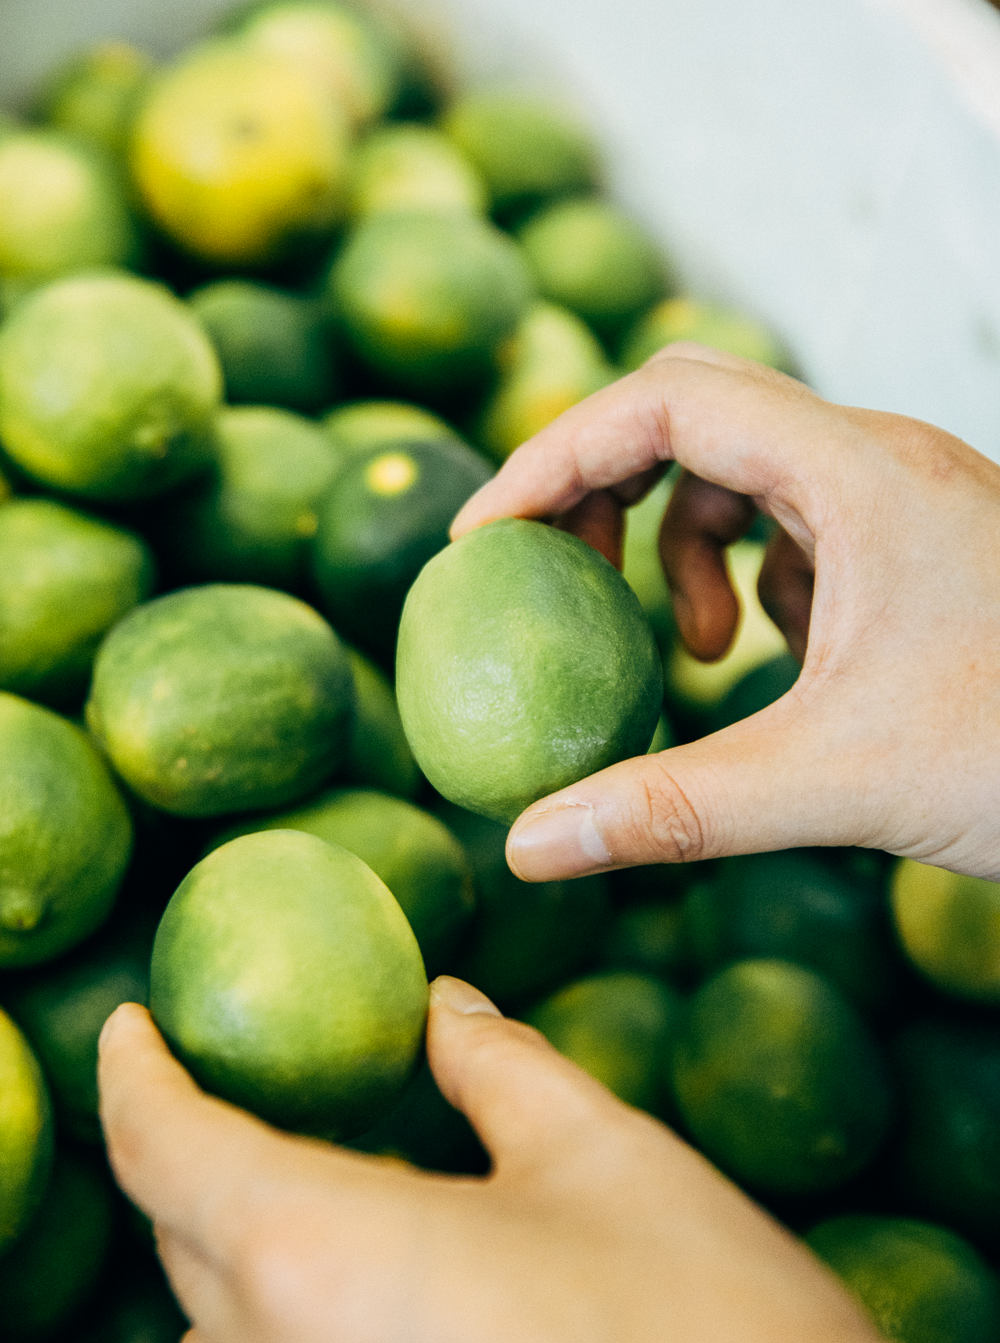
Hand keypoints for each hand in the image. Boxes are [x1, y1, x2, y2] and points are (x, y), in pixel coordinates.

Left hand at [99, 981, 998, 1342]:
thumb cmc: (696, 1325)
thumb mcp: (596, 1149)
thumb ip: (494, 1063)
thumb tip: (443, 1009)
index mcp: (313, 1255)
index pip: (163, 1144)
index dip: (135, 1069)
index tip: (131, 1021)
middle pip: (179, 1236)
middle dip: (187, 1147)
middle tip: (237, 1080)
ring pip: (212, 1337)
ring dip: (228, 1245)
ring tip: (297, 1176)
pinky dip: (274, 1329)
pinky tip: (358, 1292)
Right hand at [450, 345, 999, 881]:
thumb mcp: (835, 783)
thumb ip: (671, 809)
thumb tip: (528, 845)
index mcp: (860, 474)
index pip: (667, 401)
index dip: (555, 457)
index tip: (485, 541)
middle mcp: (884, 462)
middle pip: (696, 416)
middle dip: (607, 491)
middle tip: (560, 580)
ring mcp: (909, 502)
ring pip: (750, 473)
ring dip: (686, 550)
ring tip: (697, 653)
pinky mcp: (924, 548)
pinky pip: (803, 527)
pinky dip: (754, 581)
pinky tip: (775, 659)